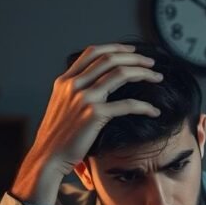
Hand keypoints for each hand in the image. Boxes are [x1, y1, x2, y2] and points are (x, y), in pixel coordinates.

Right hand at [11, 44, 162, 204]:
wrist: (48, 157)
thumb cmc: (57, 137)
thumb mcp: (61, 106)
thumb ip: (75, 92)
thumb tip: (95, 85)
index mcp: (65, 81)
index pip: (93, 52)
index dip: (116, 48)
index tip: (133, 51)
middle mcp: (74, 85)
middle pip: (110, 59)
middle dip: (135, 58)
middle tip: (151, 63)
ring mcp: (84, 98)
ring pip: (120, 74)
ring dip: (143, 73)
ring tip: (157, 78)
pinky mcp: (94, 114)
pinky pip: (127, 105)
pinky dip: (144, 106)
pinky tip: (154, 111)